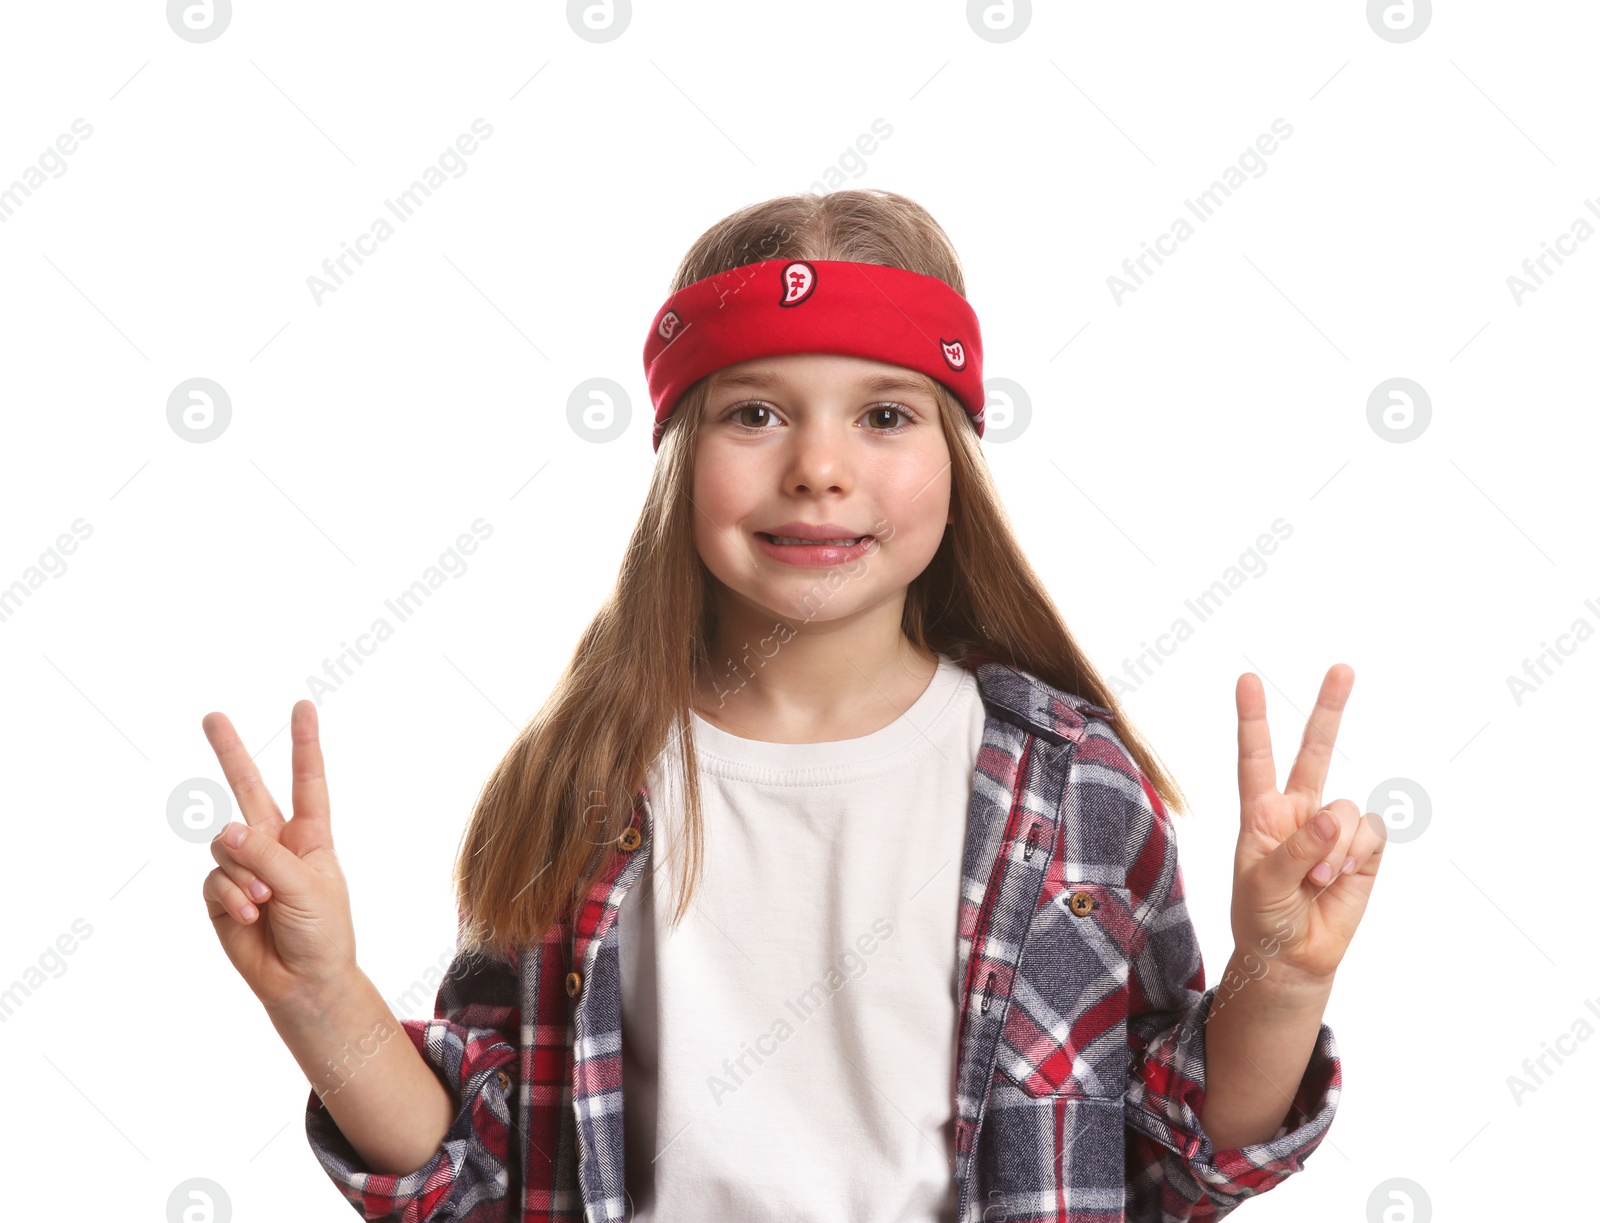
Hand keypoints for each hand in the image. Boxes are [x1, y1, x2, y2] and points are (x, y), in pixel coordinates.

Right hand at [200, 699, 359, 1013]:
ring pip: (225, 845)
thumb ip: (266, 854)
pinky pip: (214, 879)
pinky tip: (248, 914)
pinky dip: (231, 895)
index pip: (307, 781)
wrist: (304, 981)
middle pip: (248, 789)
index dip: (305, 744)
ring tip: (264, 901)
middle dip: (230, 752)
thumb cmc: (322, 931)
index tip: (303, 706)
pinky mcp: (221, 894)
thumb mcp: (307, 886)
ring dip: (243, 873)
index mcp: (310, 835)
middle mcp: (274, 843)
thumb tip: (225, 829)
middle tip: (212, 715)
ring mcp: (245, 866)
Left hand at [1227, 664, 1386, 994]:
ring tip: (1316, 881)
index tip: (1246, 680)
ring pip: (1346, 810)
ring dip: (1334, 848)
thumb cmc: (1264, 917)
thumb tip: (1331, 818)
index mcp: (1261, 813)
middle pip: (1315, 752)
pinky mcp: (1363, 850)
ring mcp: (1333, 829)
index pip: (1255, 758)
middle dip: (1330, 710)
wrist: (1293, 957)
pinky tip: (1340, 879)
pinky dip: (1355, 857)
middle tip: (1343, 668)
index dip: (1253, 720)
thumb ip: (1295, 849)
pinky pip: (1370, 835)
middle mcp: (1299, 811)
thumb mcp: (1263, 884)